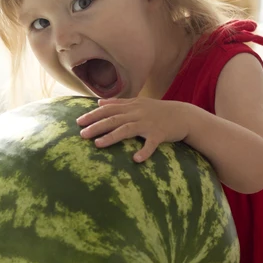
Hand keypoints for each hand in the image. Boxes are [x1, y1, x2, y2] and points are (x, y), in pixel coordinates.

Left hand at [77, 98, 192, 161]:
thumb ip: (119, 102)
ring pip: (127, 129)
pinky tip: (136, 159)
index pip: (109, 109)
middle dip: (97, 126)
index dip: (93, 115)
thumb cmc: (159, 111)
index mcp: (132, 106)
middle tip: (81, 134)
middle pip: (114, 119)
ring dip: (112, 137)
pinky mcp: (160, 134)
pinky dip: (144, 152)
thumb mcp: (138, 102)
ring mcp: (148, 124)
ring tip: (98, 144)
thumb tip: (98, 103)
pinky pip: (151, 144)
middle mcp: (138, 113)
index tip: (79, 121)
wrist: (184, 115)